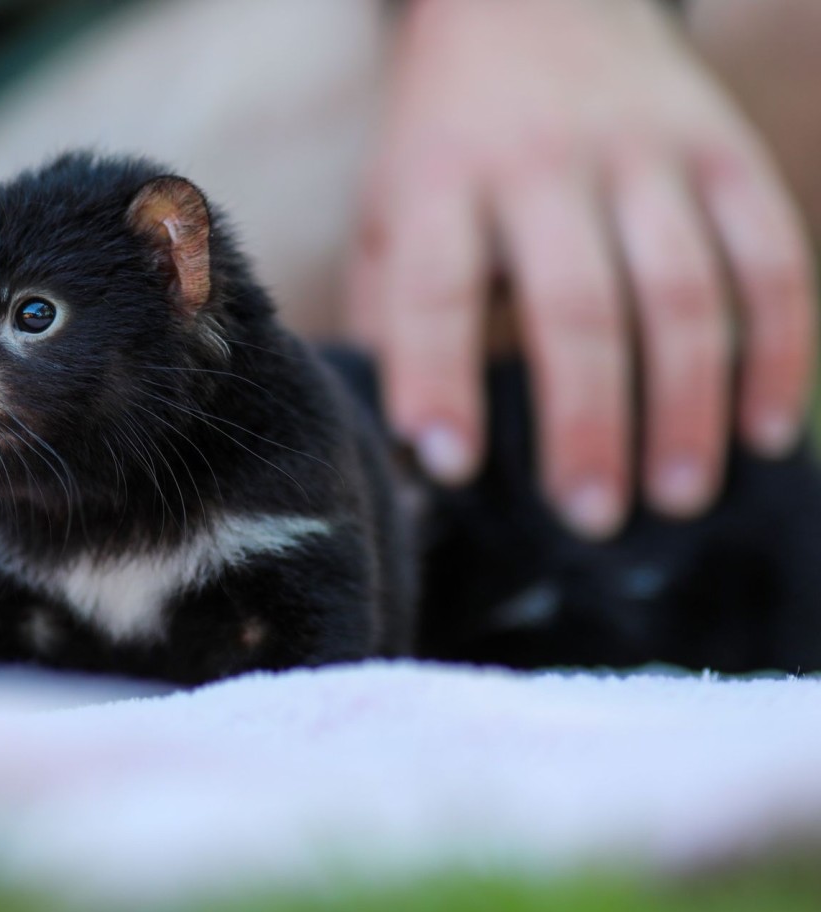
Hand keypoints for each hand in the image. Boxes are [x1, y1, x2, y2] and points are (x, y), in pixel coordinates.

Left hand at [349, 0, 815, 536]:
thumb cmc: (443, 144)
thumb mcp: (386, 210)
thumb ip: (390, 317)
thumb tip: (403, 455)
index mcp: (441, 182)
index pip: (437, 288)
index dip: (440, 378)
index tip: (450, 466)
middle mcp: (544, 164)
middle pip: (576, 305)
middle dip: (586, 423)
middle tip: (589, 517)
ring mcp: (645, 153)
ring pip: (683, 291)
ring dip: (688, 405)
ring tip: (677, 499)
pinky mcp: (723, 150)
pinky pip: (768, 256)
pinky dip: (775, 349)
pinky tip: (762, 431)